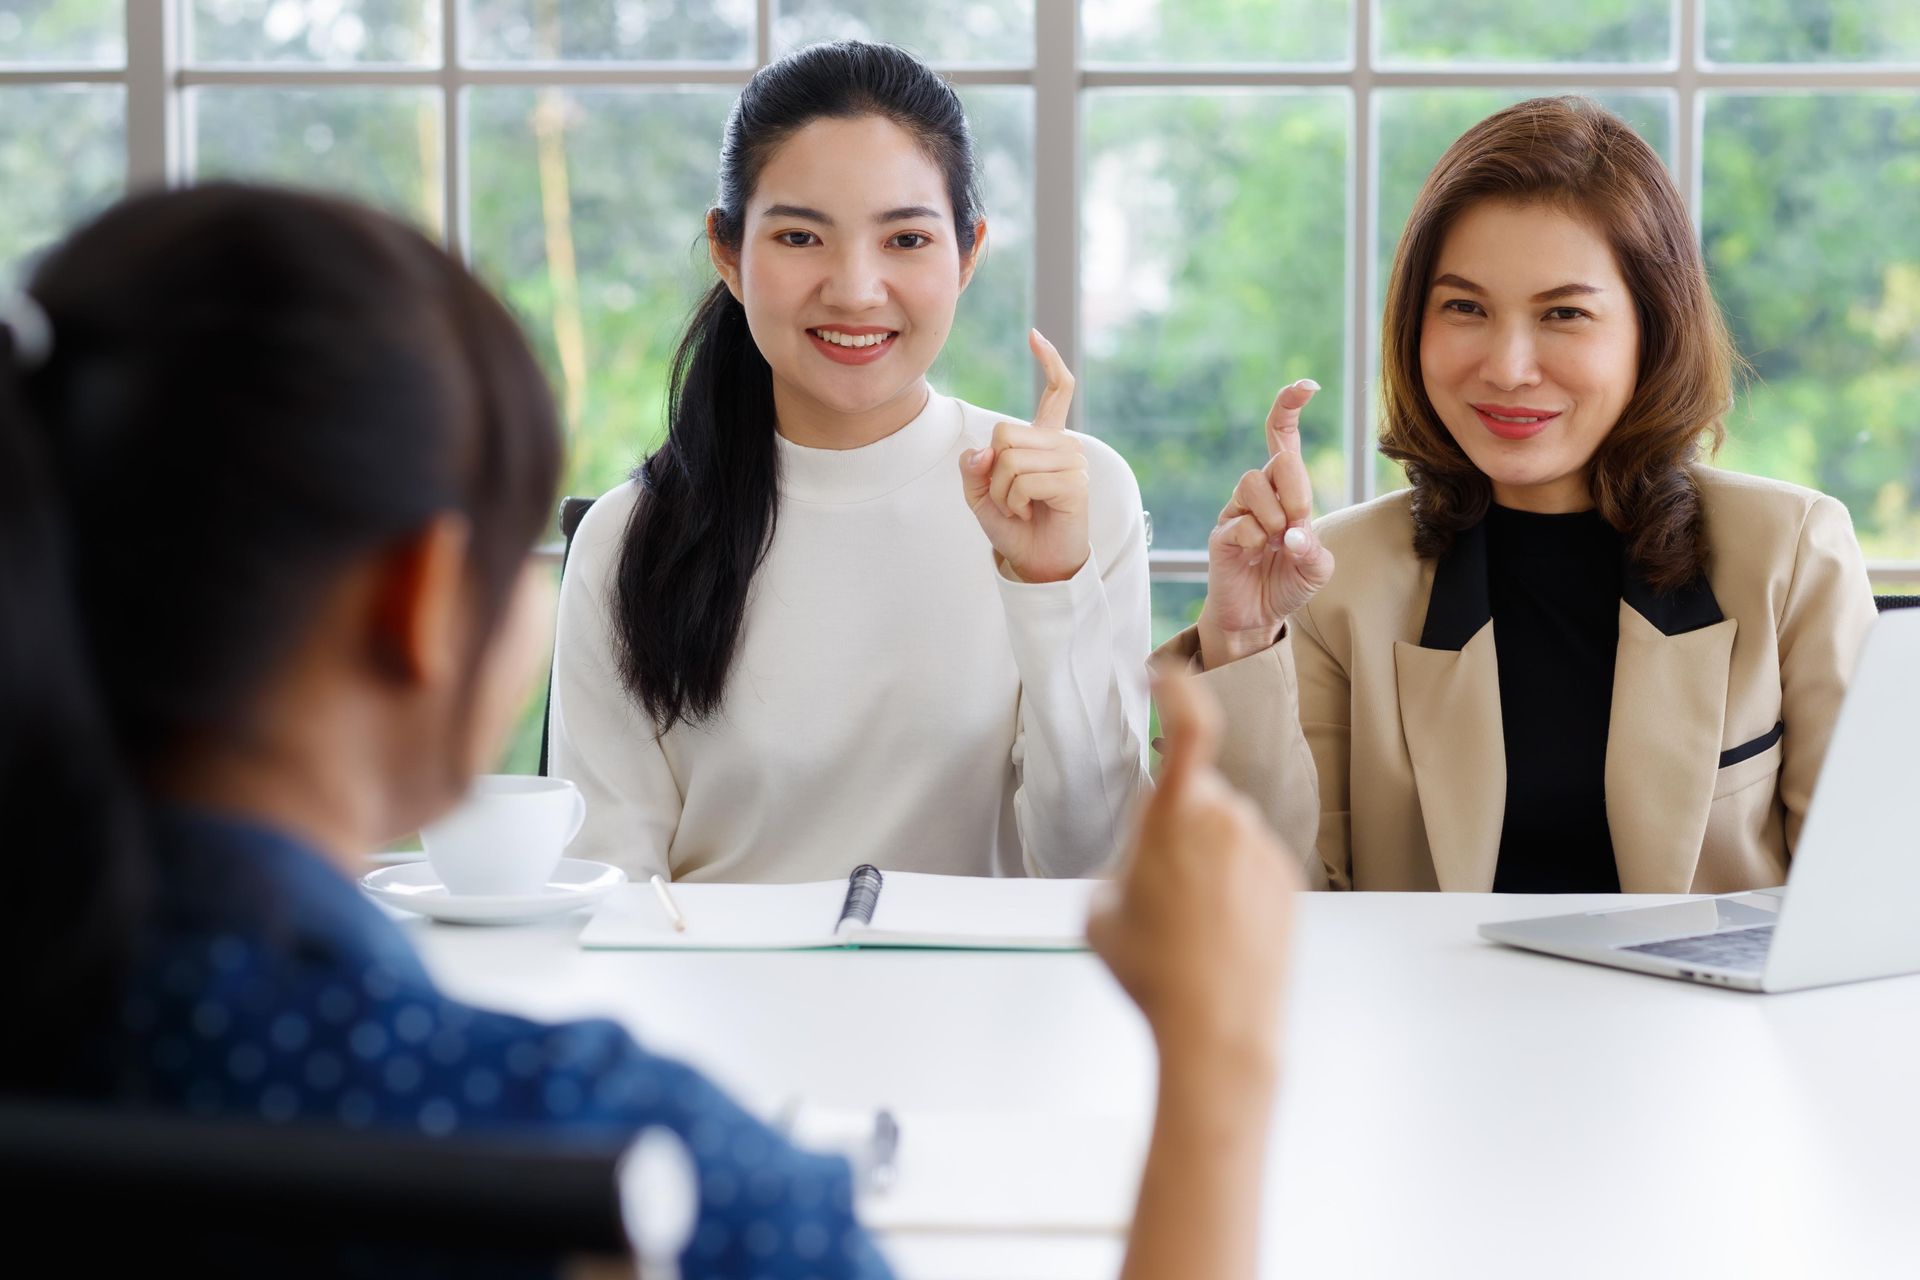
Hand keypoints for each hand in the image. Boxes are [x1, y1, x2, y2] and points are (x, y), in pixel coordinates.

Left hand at [960, 329, 1089, 583]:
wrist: (1037, 561)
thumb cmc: (1013, 526)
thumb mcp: (979, 495)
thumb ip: (973, 469)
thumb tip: (982, 451)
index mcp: (1045, 440)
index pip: (1057, 391)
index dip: (1048, 361)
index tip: (1035, 335)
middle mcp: (1063, 444)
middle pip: (1005, 434)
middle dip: (992, 472)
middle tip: (1007, 497)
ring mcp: (1073, 462)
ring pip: (1010, 460)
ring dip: (1002, 492)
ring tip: (1019, 507)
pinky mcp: (1075, 483)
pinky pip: (1024, 481)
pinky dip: (1013, 502)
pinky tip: (1028, 513)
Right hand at [1088, 672, 1299, 1071]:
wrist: (1218, 1029)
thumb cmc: (1154, 973)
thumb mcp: (1101, 914)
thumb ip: (1120, 867)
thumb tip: (1141, 865)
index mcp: (1175, 817)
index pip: (1190, 727)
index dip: (1180, 692)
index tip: (1167, 676)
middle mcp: (1226, 821)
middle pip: (1194, 797)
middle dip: (1172, 827)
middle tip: (1153, 889)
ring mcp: (1262, 850)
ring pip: (1223, 834)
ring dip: (1203, 862)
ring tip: (1186, 927)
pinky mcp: (1286, 880)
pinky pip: (1249, 864)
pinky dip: (1231, 888)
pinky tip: (1216, 936)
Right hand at [1196, 380, 1335, 669]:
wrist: (1257, 618)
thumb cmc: (1288, 583)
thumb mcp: (1318, 568)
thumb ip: (1314, 550)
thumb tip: (1293, 535)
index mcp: (1286, 491)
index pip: (1282, 439)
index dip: (1289, 409)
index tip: (1306, 386)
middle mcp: (1259, 495)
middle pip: (1276, 461)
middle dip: (1296, 491)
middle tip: (1298, 525)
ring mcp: (1236, 512)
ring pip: (1252, 484)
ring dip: (1274, 516)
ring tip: (1276, 543)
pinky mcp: (1221, 535)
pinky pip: (1239, 523)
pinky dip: (1256, 541)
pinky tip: (1257, 557)